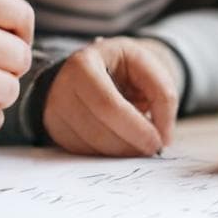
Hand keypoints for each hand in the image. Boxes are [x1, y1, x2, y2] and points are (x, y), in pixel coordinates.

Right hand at [43, 37, 181, 155]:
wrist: (94, 68)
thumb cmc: (121, 66)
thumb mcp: (146, 65)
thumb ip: (163, 95)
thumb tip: (163, 137)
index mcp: (84, 64)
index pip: (108, 105)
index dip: (135, 128)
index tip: (157, 141)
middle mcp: (62, 87)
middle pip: (98, 131)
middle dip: (130, 145)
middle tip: (151, 148)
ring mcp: (54, 110)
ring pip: (90, 147)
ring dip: (121, 153)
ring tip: (138, 143)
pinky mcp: (55, 130)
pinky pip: (83, 153)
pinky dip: (107, 153)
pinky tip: (119, 141)